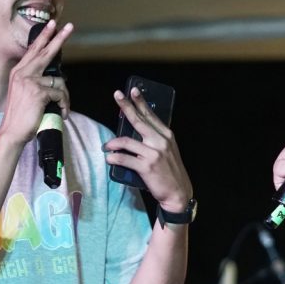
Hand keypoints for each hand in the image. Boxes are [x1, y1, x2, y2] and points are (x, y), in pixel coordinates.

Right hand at [0, 20, 73, 145]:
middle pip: (45, 52)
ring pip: (59, 81)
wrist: (12, 131)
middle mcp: (22, 73)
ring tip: (64, 107)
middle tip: (70, 27)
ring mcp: (30, 81)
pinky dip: (64, 105)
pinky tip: (62, 113)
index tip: (53, 25)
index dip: (44, 37)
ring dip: (66, 97)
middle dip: (59, 38)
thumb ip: (35, 82)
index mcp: (18, 72)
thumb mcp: (25, 93)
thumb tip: (55, 78)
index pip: (33, 50)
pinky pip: (60, 94)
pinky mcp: (38, 92)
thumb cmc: (21, 115)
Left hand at [104, 87, 192, 211]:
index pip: (150, 115)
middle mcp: (161, 142)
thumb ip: (156, 140)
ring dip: (113, 143)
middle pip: (139, 120)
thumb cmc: (170, 172)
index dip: (140, 102)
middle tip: (116, 95)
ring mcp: (153, 154)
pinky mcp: (146, 167)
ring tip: (106, 146)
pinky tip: (109, 158)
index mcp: (167, 136)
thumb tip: (138, 131)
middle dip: (126, 106)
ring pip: (126, 141)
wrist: (178, 193)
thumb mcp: (169, 151)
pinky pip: (124, 158)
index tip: (132, 90)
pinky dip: (114, 157)